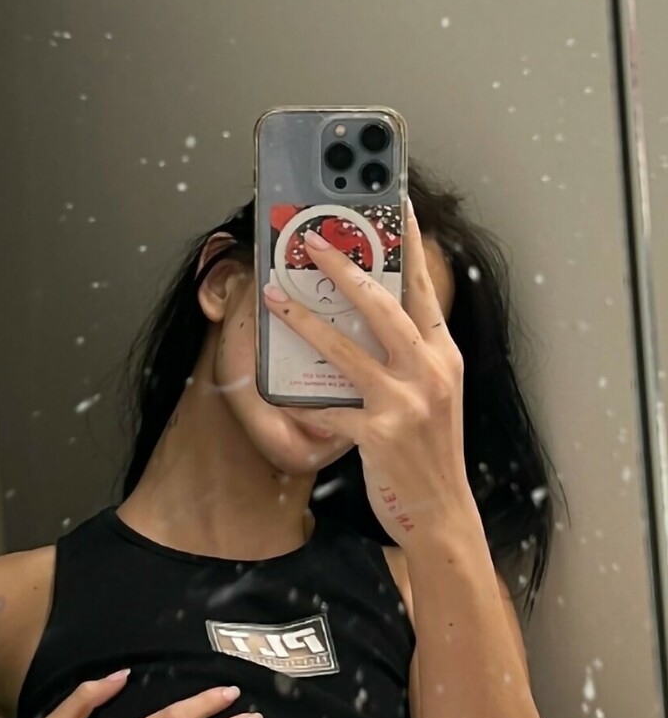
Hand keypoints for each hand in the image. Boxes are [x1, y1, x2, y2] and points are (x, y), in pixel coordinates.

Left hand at [263, 199, 471, 549]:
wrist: (441, 513)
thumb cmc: (431, 453)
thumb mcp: (436, 394)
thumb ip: (412, 356)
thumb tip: (369, 319)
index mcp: (445, 356)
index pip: (425, 288)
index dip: (409, 243)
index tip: (393, 205)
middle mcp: (429, 372)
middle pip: (381, 304)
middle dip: (342, 267)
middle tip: (310, 242)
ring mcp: (405, 403)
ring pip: (345, 348)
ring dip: (303, 319)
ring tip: (273, 297)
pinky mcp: (379, 434)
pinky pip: (326, 409)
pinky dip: (299, 402)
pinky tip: (276, 392)